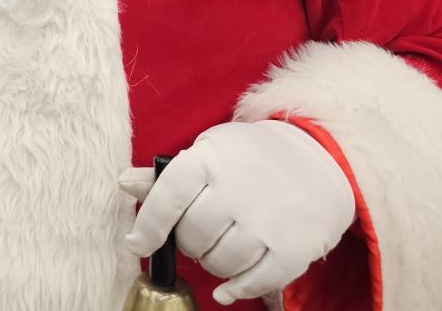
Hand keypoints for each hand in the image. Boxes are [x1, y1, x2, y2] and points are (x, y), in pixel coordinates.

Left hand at [120, 121, 354, 304]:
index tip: (137, 243)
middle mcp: (235, 190)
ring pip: (218, 263)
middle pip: (191, 237)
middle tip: (203, 231)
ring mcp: (264, 222)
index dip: (148, 228)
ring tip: (223, 245)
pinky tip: (229, 286)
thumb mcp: (208, 152)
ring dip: (214, 263)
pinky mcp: (291, 250)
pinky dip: (236, 288)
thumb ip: (165, 177)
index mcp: (208, 160)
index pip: (165, 199)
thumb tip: (124, 184)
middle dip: (190, 242)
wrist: (318, 159)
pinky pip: (252, 283)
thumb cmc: (250, 158)